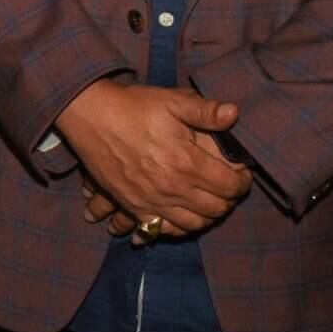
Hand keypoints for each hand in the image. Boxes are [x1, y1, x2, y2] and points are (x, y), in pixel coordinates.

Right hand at [54, 80, 250, 238]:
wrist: (90, 116)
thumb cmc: (133, 107)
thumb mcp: (171, 101)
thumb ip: (205, 111)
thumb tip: (235, 113)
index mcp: (187, 163)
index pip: (231, 186)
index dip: (243, 182)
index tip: (243, 175)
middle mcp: (172, 188)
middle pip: (216, 209)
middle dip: (228, 200)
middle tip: (227, 187)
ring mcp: (151, 201)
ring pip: (192, 225)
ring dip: (205, 216)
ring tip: (206, 200)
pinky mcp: (132, 205)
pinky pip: (162, 230)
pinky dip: (176, 228)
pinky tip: (179, 215)